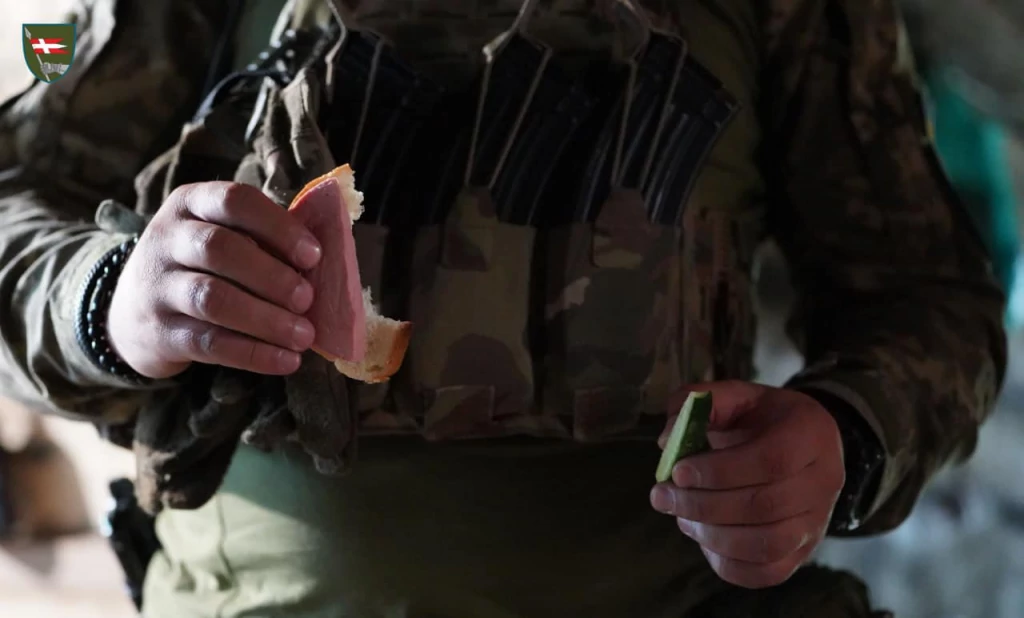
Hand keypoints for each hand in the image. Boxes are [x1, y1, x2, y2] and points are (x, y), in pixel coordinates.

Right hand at [107, 182, 322, 378]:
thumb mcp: (220, 236)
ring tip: (303, 336)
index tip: (313, 256)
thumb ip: (264, 240)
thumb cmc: (199, 268)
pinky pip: (209, 343)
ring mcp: (156, 286)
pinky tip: (286, 361)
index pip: (234, 201)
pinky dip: (253, 354)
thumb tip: (322, 263)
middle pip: (221, 250)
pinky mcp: (158, 332)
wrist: (129, 314)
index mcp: (191, 204)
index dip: (279, 228)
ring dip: (267, 320)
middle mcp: (167, 238)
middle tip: (308, 300)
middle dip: (272, 277)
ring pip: (213, 299)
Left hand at [650, 381, 844, 588]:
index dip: (720, 471)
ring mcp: (818, 521)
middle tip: (663, 496)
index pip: (771, 460)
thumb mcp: (735, 395)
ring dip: (712, 535)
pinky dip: (728, 563)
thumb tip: (668, 440)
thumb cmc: (760, 419)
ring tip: (681, 517)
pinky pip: (767, 572)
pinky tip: (703, 540)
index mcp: (810, 433)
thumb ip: (699, 402)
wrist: (798, 445)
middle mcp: (824, 481)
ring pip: (767, 545)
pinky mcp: (803, 551)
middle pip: (765, 506)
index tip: (679, 471)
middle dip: (703, 505)